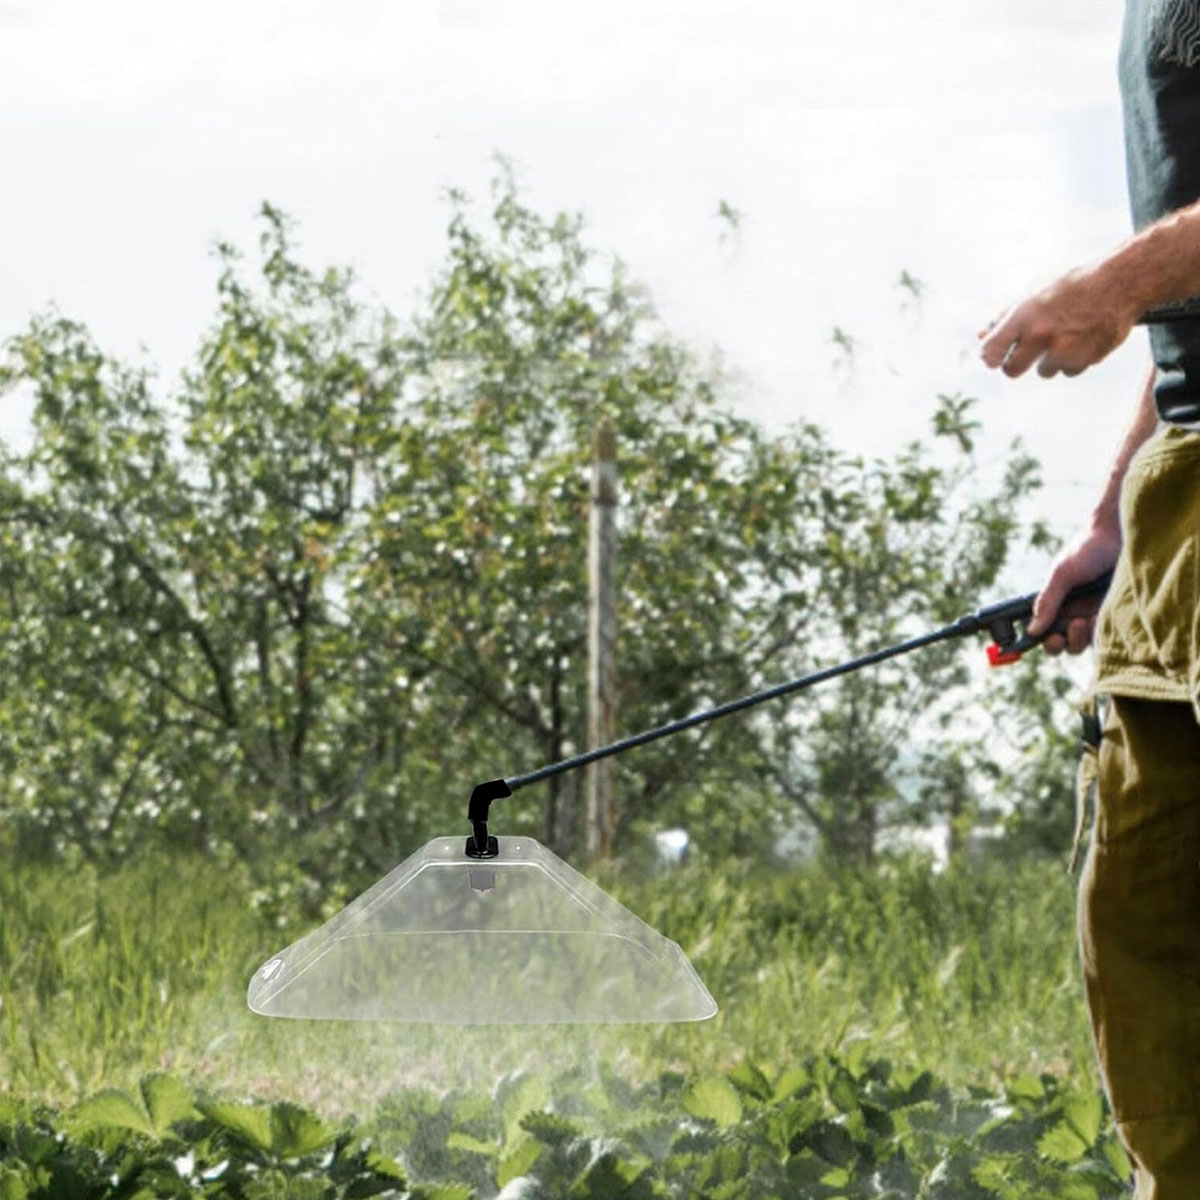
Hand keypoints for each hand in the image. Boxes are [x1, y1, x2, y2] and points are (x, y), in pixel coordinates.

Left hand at [979, 265, 1138, 378]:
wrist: (1120, 283)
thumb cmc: (1073, 286)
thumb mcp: (1034, 294)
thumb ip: (1005, 317)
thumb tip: (982, 336)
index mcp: (1024, 316)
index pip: (991, 351)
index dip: (990, 357)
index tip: (994, 357)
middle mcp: (1041, 335)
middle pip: (1011, 370)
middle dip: (1014, 365)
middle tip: (1025, 354)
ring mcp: (1064, 350)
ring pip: (1044, 371)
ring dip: (1050, 360)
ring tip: (1065, 335)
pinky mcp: (1086, 360)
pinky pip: (1070, 370)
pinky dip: (1074, 360)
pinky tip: (1082, 339)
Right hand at [1027, 525, 1121, 655]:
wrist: (1123, 534)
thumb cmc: (1089, 549)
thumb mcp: (1063, 574)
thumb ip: (1047, 602)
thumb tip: (1031, 630)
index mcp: (1056, 602)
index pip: (1044, 631)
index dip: (1045, 640)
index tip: (1051, 637)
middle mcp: (1073, 611)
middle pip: (1064, 643)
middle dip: (1065, 641)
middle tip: (1075, 624)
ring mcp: (1095, 614)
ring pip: (1084, 642)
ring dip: (1084, 636)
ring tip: (1091, 617)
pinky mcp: (1117, 614)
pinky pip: (1106, 634)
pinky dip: (1103, 629)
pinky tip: (1105, 613)